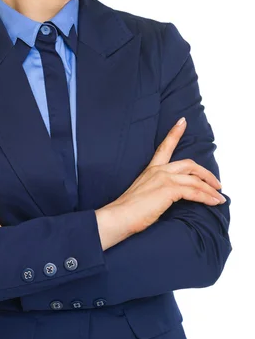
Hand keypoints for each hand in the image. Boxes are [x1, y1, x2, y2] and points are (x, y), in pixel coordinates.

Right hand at [102, 117, 225, 234]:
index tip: (182, 121)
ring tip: (219, 197)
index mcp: (151, 169)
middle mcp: (158, 170)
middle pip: (189, 164)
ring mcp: (164, 179)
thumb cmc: (128, 210)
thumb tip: (170, 196)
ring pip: (195, 180)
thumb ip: (157, 190)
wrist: (119, 216)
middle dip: (206, 173)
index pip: (164, 147)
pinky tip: (213, 202)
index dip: (174, 133)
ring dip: (210, 189)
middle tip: (216, 183)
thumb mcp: (144, 194)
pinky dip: (206, 197)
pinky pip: (194, 192)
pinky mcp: (168, 190)